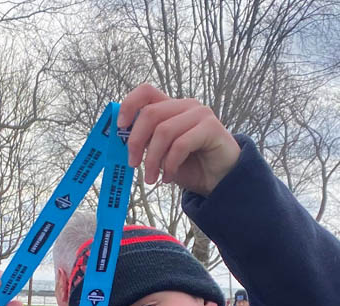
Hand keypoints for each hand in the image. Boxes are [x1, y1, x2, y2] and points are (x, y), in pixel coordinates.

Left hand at [119, 84, 241, 196]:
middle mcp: (185, 105)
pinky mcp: (211, 127)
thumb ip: (146, 141)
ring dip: (153, 159)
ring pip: (164, 131)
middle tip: (133, 165)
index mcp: (170, 107)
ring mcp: (200, 114)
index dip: (129, 105)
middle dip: (136, 142)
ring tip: (152, 178)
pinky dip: (170, 164)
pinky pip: (181, 144)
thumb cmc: (189, 165)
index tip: (120, 128)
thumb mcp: (161, 152)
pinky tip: (168, 177)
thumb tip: (122, 140)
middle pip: (150, 113)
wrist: (219, 180)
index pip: (146, 91)